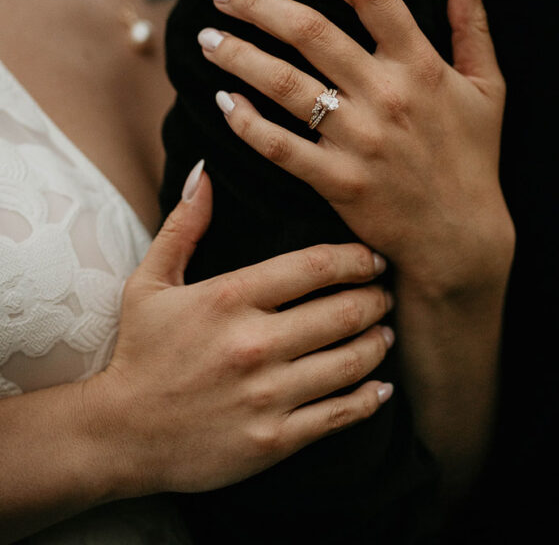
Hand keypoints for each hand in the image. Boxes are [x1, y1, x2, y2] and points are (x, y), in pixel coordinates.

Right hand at [86, 164, 393, 497]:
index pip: (315, 266)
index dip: (356, 258)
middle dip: (376, 298)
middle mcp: (254, 344)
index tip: (372, 258)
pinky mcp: (274, 440)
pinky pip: (339, 415)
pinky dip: (369, 399)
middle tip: (386, 293)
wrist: (120, 435)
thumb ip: (184, 225)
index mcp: (230, 298)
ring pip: (350, 361)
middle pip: (343, 310)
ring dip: (378, 343)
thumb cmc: (140, 352)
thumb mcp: (150, 282)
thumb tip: (205, 171)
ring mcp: (266, 395)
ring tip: (386, 333)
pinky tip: (381, 387)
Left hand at [199, 0, 513, 297]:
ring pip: (283, 84)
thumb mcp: (487, 87)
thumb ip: (474, 23)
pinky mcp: (338, 182)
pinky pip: (278, 146)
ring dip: (237, 55)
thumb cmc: (473, 158)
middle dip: (256, 2)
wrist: (461, 241)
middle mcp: (387, 95)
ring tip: (207, 37)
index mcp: (421, 64)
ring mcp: (360, 140)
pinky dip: (245, 122)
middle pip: (309, 30)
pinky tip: (222, 101)